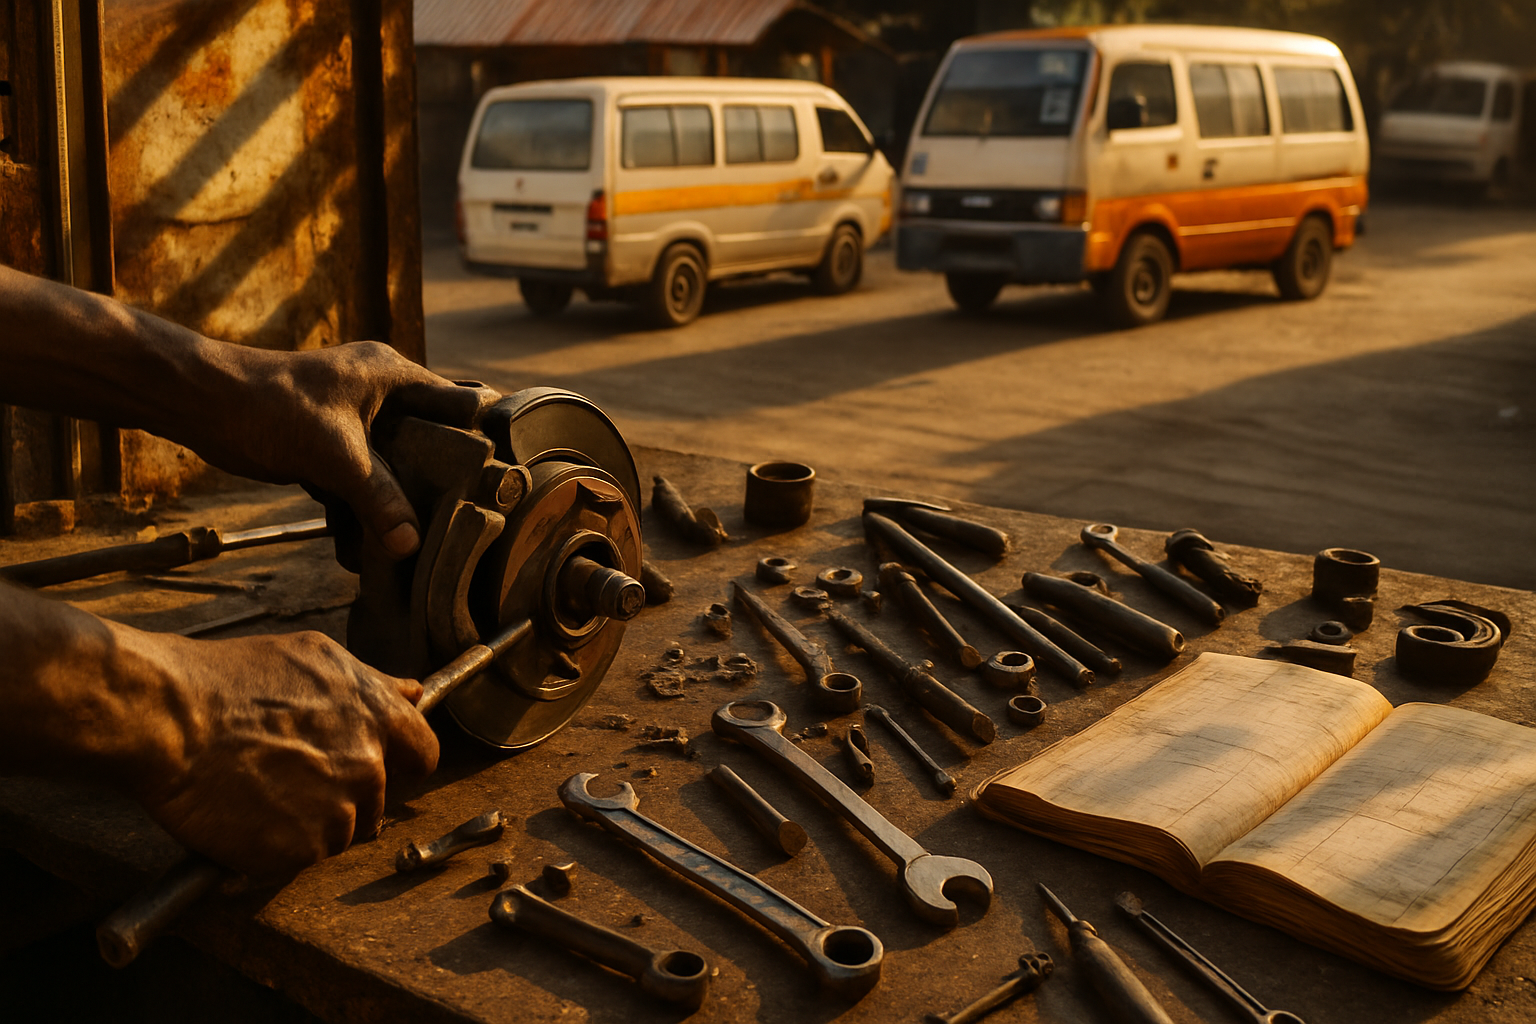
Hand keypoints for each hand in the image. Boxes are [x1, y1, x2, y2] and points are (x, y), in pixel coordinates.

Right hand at [126, 629, 438, 878]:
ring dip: (308, 823)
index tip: (376, 765)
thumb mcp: (314, 659)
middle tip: (288, 777)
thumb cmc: (230, 681)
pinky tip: (245, 814)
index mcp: (377, 717)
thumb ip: (371, 684)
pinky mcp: (302, 849)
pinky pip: (300, 856)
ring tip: (260, 791)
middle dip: (342, 795)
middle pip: (375, 801)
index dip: (399, 762)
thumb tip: (412, 694)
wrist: (170, 717)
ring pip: (338, 832)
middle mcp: (368, 765)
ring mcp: (338, 810)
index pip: (423, 754)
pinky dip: (276, 846)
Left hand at [191, 342, 492, 558]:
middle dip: (442, 482)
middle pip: (430, 441)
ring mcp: (355, 424)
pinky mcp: (330, 449)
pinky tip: (367, 550)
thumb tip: (409, 544)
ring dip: (399, 504)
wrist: (202, 404)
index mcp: (393, 377)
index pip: (460, 402)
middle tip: (466, 519)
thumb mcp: (335, 454)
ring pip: (395, 467)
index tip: (508, 473)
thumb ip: (378, 497)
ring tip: (418, 544)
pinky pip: (361, 483)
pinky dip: (363, 512)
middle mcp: (380, 396)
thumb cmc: (268, 404)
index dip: (485, 434)